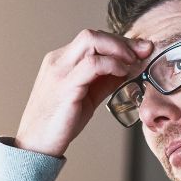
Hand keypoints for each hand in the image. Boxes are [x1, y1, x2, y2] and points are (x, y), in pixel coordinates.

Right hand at [15, 29, 153, 157]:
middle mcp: (58, 60)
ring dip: (119, 48)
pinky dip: (113, 64)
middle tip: (144, 51)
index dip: (120, 42)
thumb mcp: (86, 97)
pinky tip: (123, 73)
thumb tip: (129, 70)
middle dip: (123, 41)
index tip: (141, 50)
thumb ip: (104, 81)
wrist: (36, 145)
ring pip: (91, 41)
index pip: (93, 40)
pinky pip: (93, 64)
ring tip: (135, 62)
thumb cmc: (59, 123)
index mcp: (61, 60)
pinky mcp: (65, 86)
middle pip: (92, 35)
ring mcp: (60, 71)